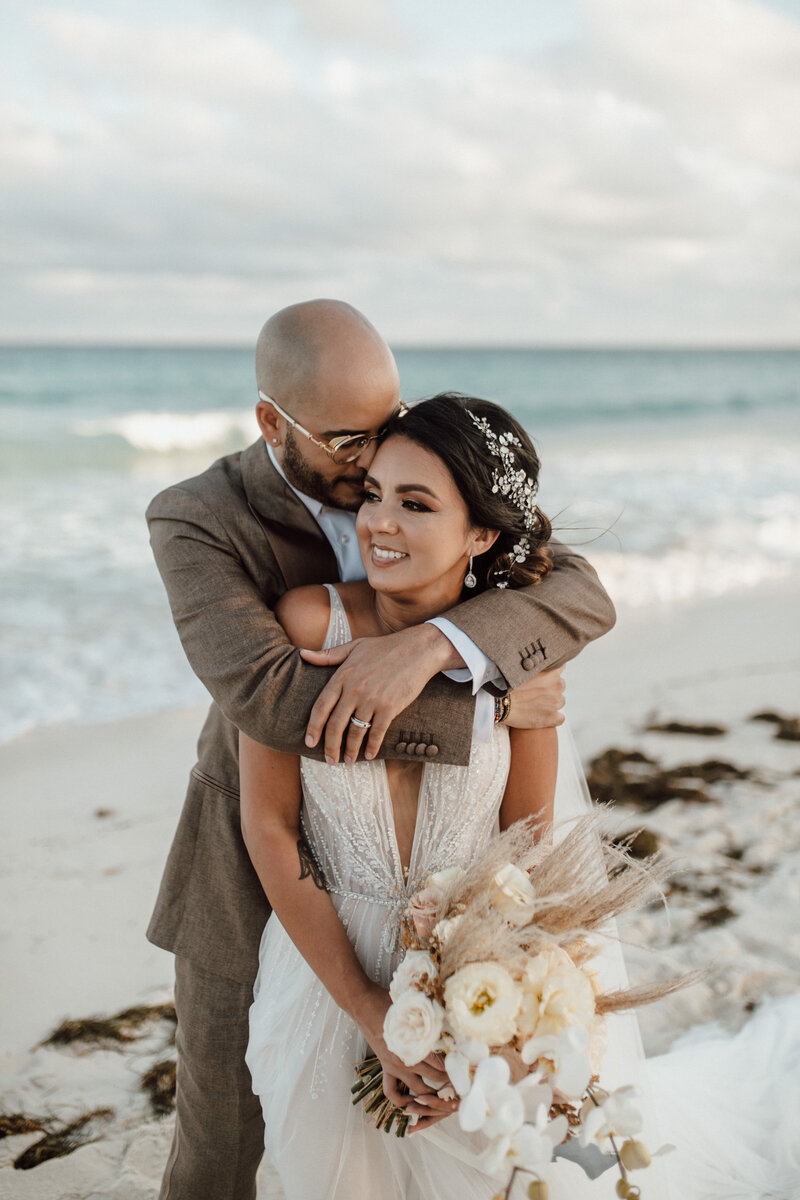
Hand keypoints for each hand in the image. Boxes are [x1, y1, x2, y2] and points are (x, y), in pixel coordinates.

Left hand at [300, 626, 458, 762]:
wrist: (418, 649)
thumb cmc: (385, 648)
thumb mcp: (354, 647)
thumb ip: (328, 655)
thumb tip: (302, 655)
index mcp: (343, 675)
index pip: (321, 706)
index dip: (313, 727)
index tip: (309, 742)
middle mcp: (354, 689)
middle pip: (336, 724)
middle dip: (330, 746)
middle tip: (329, 760)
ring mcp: (372, 699)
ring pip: (356, 732)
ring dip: (350, 750)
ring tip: (348, 760)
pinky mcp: (390, 707)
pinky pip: (377, 732)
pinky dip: (372, 746)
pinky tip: (369, 755)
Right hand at [351, 987, 456, 1128]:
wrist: (363, 1003)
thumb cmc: (389, 1001)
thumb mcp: (414, 1006)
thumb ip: (431, 1016)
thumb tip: (452, 1017)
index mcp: (415, 1044)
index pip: (441, 1063)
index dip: (456, 1068)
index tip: (467, 1070)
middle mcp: (406, 1060)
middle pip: (434, 1079)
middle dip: (450, 1083)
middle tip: (463, 1084)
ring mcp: (394, 1067)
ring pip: (418, 1091)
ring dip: (433, 1095)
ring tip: (446, 1094)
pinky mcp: (385, 1068)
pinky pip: (392, 1092)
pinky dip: (402, 1102)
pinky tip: (413, 1103)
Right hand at [503, 667, 564, 728]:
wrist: (498, 702)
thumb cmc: (506, 683)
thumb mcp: (523, 668)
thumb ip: (537, 665)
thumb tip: (541, 663)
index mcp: (552, 671)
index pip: (560, 669)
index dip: (550, 674)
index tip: (541, 677)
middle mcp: (557, 685)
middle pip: (560, 686)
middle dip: (550, 688)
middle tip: (534, 692)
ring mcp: (556, 702)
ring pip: (559, 702)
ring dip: (551, 703)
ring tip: (534, 704)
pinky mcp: (552, 718)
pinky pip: (560, 718)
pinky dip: (552, 717)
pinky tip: (540, 716)